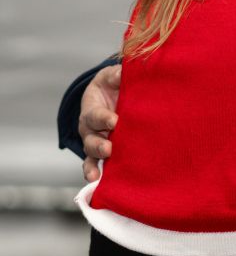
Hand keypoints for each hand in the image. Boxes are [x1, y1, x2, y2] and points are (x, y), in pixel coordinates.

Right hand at [79, 64, 121, 181]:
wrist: (111, 96)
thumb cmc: (113, 85)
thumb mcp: (112, 76)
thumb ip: (117, 75)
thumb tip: (124, 72)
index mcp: (91, 108)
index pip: (95, 115)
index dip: (103, 118)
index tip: (115, 121)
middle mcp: (90, 128)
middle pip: (90, 138)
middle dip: (99, 144)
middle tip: (110, 148)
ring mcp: (94, 141)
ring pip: (91, 153)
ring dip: (96, 161)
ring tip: (98, 172)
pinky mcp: (101, 151)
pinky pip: (93, 164)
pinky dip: (93, 173)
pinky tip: (96, 182)